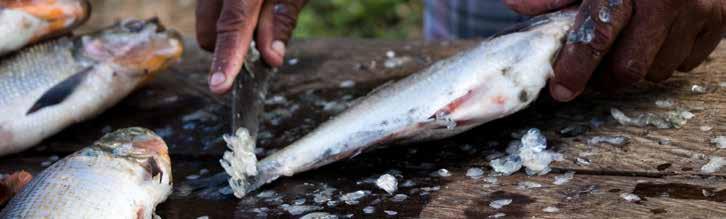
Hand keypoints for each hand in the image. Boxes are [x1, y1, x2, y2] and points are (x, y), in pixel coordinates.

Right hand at [196, 0, 306, 93]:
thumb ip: (282, 21)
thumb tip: (271, 58)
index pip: (232, 27)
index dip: (226, 59)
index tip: (220, 86)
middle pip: (209, 32)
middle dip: (232, 47)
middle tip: (266, 40)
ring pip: (206, 23)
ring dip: (230, 31)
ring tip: (261, 13)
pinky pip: (210, 11)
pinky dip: (227, 17)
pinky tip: (253, 6)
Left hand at [504, 0, 725, 100]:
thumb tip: (518, 6)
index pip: (595, 37)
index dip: (575, 69)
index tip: (561, 90)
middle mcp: (667, 0)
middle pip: (628, 68)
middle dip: (604, 77)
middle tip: (590, 71)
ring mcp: (699, 11)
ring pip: (657, 71)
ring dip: (636, 66)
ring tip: (628, 43)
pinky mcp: (721, 21)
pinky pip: (686, 63)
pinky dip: (666, 57)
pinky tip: (657, 36)